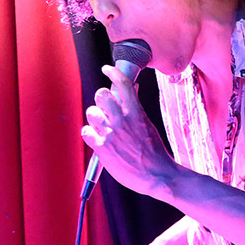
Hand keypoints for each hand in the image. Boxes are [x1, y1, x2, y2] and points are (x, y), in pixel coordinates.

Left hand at [81, 64, 177, 196]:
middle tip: (106, 109)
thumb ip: (137, 109)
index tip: (107, 69)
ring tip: (102, 126)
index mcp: (136, 113)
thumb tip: (133, 92)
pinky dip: (89, 133)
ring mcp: (111, 133)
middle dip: (102, 100)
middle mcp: (122, 120)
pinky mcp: (102, 148)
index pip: (123, 83)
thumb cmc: (155, 153)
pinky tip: (96, 138)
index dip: (112, 72)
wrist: (158, 176)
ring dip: (95, 117)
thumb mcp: (148, 126)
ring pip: (91, 112)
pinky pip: (86, 131)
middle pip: (101, 95)